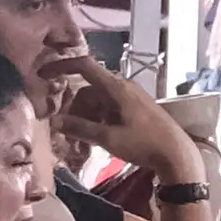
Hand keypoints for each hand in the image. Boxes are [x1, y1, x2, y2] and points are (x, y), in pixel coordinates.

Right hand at [65, 60, 212, 187]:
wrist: (177, 155)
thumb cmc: (144, 144)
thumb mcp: (109, 138)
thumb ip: (80, 128)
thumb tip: (54, 121)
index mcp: (117, 88)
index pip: (84, 67)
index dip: (61, 66)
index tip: (42, 74)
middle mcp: (123, 87)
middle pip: (88, 91)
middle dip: (75, 110)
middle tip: (67, 134)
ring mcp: (130, 98)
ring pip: (98, 102)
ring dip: (86, 119)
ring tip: (83, 143)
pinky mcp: (135, 109)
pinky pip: (109, 109)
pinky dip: (99, 121)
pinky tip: (98, 140)